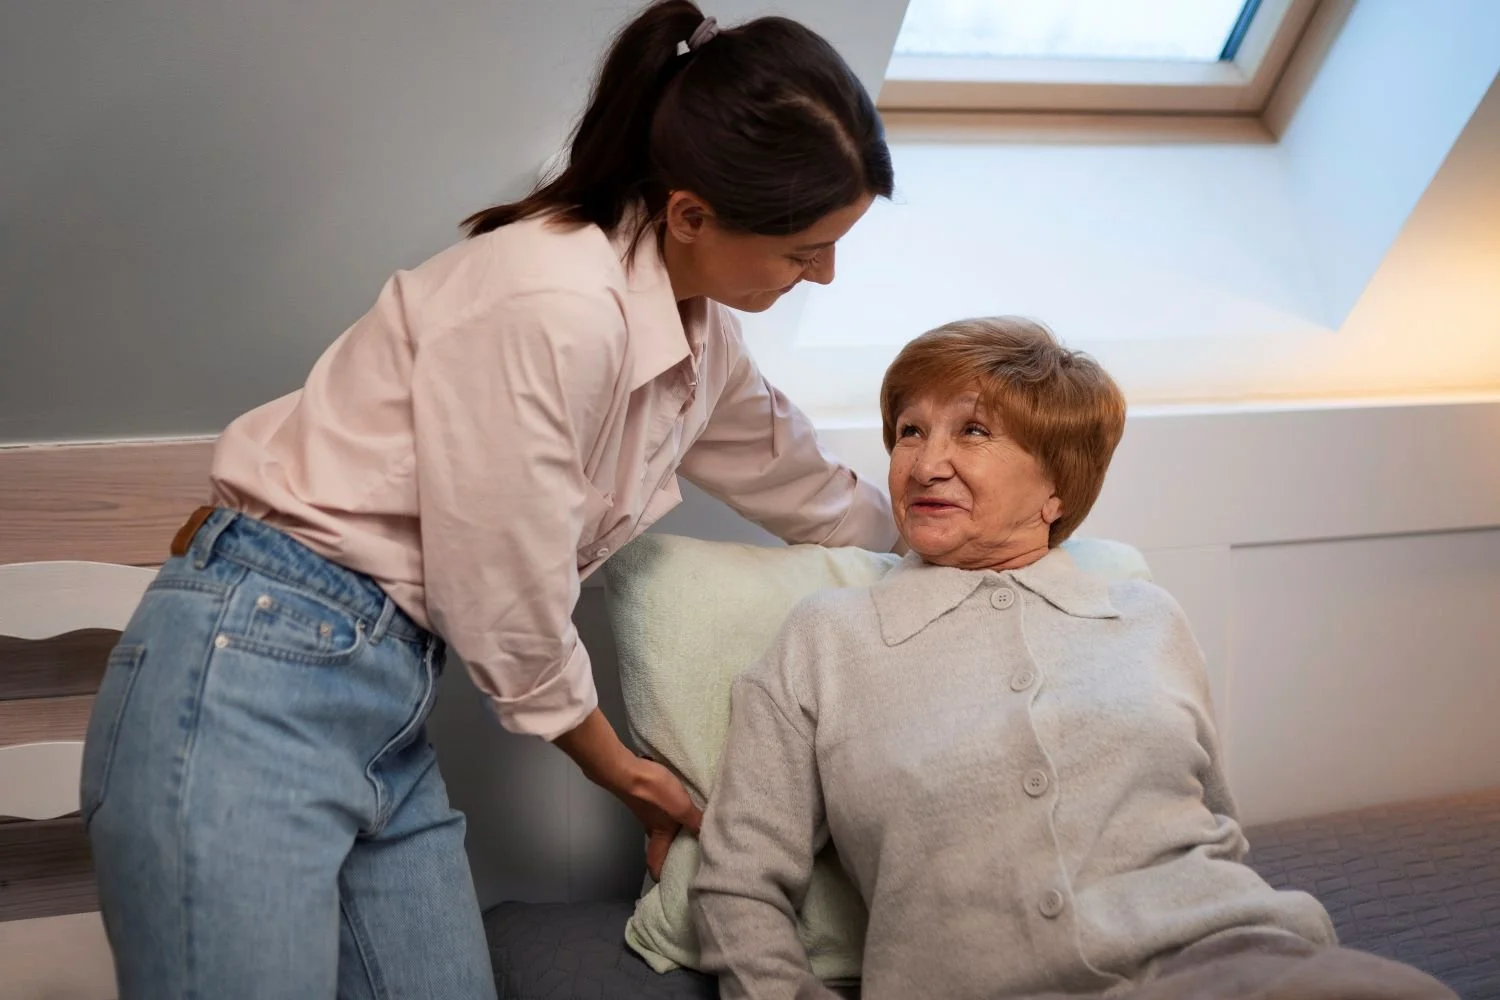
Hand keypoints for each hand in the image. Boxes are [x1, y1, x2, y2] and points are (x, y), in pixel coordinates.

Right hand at [553, 709, 702, 879]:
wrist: (628, 770)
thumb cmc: (654, 793)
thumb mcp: (681, 808)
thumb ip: (695, 821)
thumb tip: (709, 835)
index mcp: (658, 835)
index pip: (655, 863)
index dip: (660, 875)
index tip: (672, 882)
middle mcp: (650, 825)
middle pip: (660, 844)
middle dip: (673, 850)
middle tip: (690, 852)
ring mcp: (647, 809)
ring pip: (661, 825)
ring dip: (674, 828)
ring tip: (691, 826)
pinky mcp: (646, 794)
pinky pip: (661, 807)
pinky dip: (671, 810)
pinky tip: (681, 801)